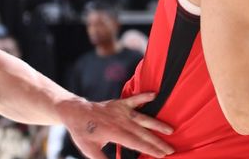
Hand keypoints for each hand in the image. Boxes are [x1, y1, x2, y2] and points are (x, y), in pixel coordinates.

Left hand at [58, 93, 173, 158]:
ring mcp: (122, 111)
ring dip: (158, 124)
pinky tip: (154, 95)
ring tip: (171, 130)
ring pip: (144, 118)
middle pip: (144, 133)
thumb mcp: (89, 150)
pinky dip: (144, 96)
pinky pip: (135, 98)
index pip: (137, 143)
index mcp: (115, 133)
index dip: (151, 149)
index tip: (162, 155)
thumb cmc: (82, 132)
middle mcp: (122, 121)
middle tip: (171, 149)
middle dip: (159, 142)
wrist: (76, 112)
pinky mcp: (121, 102)